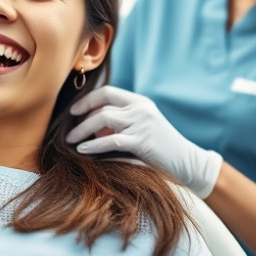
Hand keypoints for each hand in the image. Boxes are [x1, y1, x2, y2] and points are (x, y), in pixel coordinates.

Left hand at [66, 86, 222, 197]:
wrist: (187, 163)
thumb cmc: (160, 148)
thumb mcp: (141, 128)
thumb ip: (120, 123)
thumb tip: (89, 126)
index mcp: (140, 102)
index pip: (108, 92)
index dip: (88, 100)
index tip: (73, 111)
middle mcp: (141, 109)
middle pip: (102, 106)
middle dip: (81, 118)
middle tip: (67, 131)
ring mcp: (142, 124)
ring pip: (103, 120)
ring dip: (83, 130)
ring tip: (70, 141)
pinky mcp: (143, 142)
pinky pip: (112, 140)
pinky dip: (94, 145)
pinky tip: (83, 150)